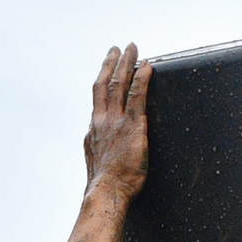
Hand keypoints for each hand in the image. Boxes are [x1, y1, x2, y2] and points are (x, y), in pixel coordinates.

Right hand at [83, 44, 150, 204]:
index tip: (106, 71)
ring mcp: (115, 122)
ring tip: (131, 49)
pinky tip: (147, 66)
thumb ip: (101, 153)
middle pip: (104, 84)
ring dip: (126, 64)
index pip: (98, 101)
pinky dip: (142, 79)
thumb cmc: (105, 187)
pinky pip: (137, 96)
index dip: (103, 82)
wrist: (106, 192)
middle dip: (111, 64)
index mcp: (93, 131)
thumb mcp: (97, 165)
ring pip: (119, 84)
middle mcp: (101, 121)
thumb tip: (104, 155)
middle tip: (117, 49)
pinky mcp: (132, 126)